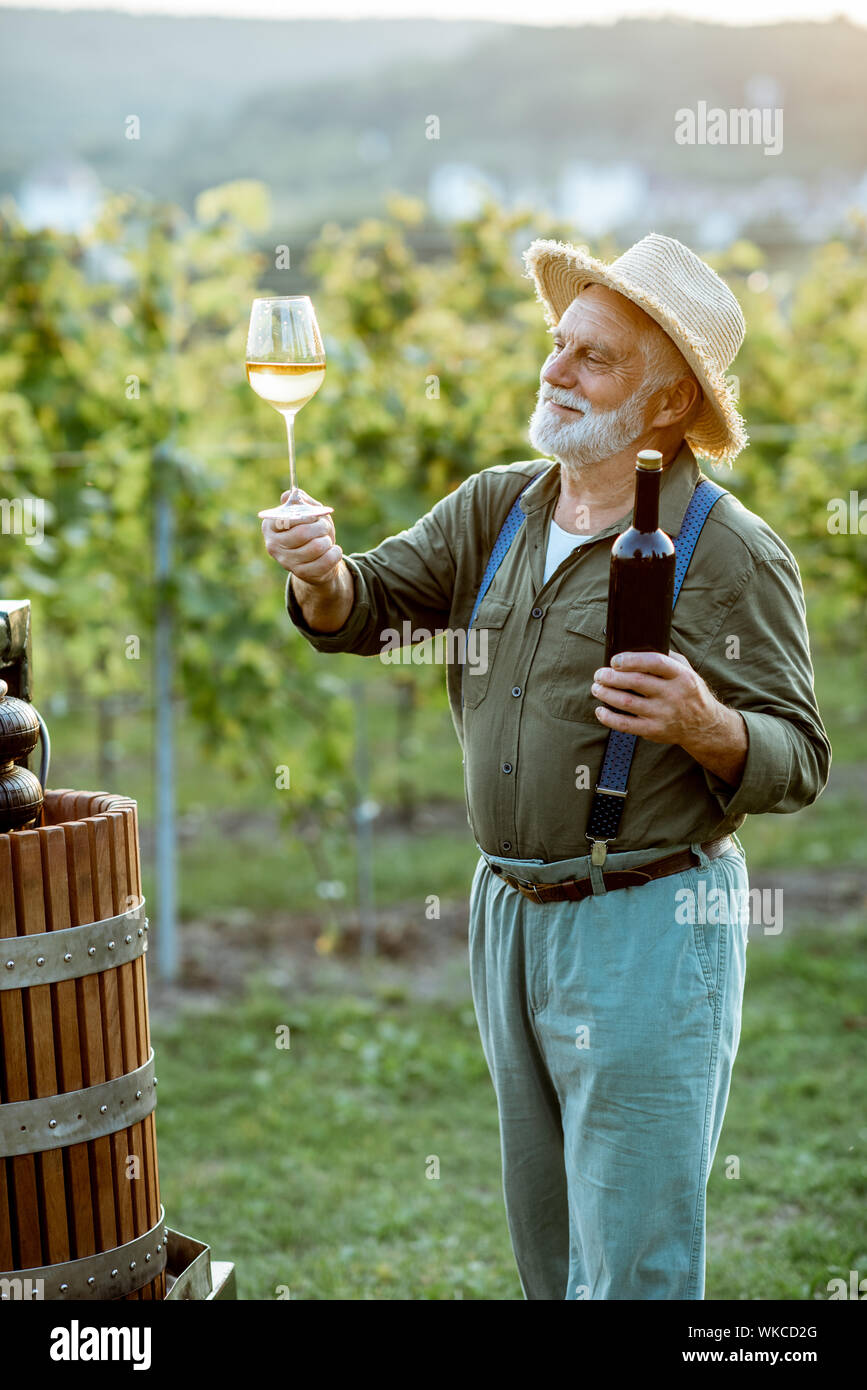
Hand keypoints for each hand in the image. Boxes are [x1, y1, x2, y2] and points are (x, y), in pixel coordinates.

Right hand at [261, 489, 342, 584]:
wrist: (317, 559)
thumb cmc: (311, 531)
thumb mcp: (307, 512)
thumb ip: (300, 501)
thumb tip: (290, 494)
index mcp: (271, 527)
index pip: (286, 518)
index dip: (305, 516)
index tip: (314, 516)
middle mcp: (274, 545)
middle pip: (303, 533)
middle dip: (320, 527)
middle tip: (324, 527)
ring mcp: (286, 562)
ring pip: (316, 547)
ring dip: (327, 540)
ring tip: (326, 540)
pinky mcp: (301, 574)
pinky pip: (326, 561)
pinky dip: (335, 553)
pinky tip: (334, 550)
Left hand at [591, 650, 713, 745]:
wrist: (704, 725)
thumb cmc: (689, 693)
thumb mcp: (687, 671)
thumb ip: (668, 658)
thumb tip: (639, 648)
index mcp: (681, 676)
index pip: (655, 663)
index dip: (632, 660)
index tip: (615, 660)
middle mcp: (672, 695)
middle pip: (636, 682)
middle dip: (611, 676)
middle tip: (599, 674)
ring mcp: (663, 714)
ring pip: (626, 702)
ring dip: (606, 693)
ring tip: (597, 688)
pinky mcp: (653, 730)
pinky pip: (625, 725)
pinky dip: (608, 718)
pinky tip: (601, 710)